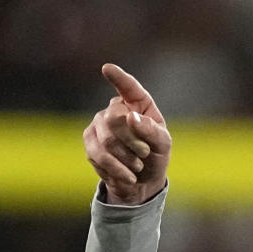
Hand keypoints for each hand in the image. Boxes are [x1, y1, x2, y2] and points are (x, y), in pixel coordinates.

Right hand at [83, 63, 171, 204]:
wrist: (141, 182)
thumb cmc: (155, 156)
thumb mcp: (163, 145)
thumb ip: (152, 131)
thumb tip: (131, 117)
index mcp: (138, 103)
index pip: (128, 87)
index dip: (118, 77)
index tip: (107, 68)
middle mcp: (115, 109)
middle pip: (115, 118)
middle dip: (132, 141)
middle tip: (145, 153)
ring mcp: (98, 124)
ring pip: (107, 139)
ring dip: (126, 158)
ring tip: (138, 166)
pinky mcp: (89, 142)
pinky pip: (99, 155)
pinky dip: (117, 169)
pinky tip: (128, 175)